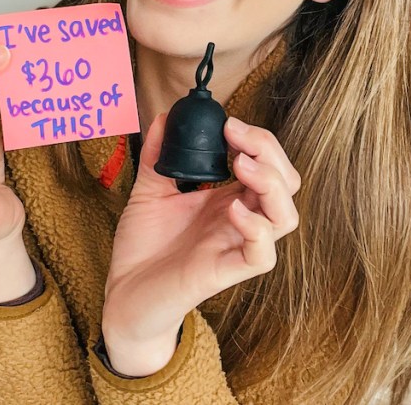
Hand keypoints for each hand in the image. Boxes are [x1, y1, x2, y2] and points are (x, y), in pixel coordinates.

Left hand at [101, 115, 300, 375]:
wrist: (123, 294)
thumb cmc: (143, 247)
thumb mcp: (149, 190)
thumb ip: (158, 155)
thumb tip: (163, 117)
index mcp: (229, 198)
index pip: (268, 164)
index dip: (258, 140)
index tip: (228, 123)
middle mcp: (240, 220)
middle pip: (287, 184)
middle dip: (270, 153)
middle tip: (236, 138)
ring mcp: (236, 246)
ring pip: (286, 217)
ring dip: (271, 184)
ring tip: (240, 166)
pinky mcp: (226, 272)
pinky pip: (262, 255)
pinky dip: (255, 228)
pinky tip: (231, 210)